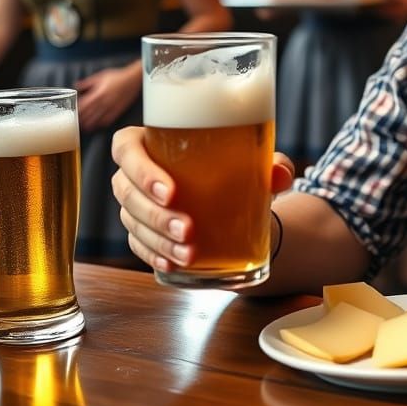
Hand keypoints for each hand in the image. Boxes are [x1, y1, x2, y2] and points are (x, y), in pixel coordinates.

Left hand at [75, 66, 140, 131]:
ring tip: (83, 127)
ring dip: (89, 124)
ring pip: (97, 120)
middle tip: (75, 123)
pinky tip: (97, 126)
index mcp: (97, 94)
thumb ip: (87, 82)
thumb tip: (76, 85)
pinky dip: (101, 124)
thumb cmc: (118, 77)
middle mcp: (103, 103)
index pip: (83, 106)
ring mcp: (111, 108)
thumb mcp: (99, 76)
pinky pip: (108, 121)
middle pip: (88, 115)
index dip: (76, 111)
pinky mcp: (118, 111)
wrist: (133, 79)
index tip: (71, 113)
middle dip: (80, 120)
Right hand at [111, 126, 295, 272]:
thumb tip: (281, 174)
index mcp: (153, 142)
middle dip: (155, 214)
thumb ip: (272, 164)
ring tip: (189, 252)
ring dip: (158, 239)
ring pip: (132, 221)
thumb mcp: (255, 163)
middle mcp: (136, 173)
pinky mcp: (140, 232)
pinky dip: (154, 255)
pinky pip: (137, 245)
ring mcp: (134, 204)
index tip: (171, 191)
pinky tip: (173, 263)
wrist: (235, 203)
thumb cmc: (235, 170)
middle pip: (126, 191)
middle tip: (188, 228)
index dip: (140, 169)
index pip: (126, 148)